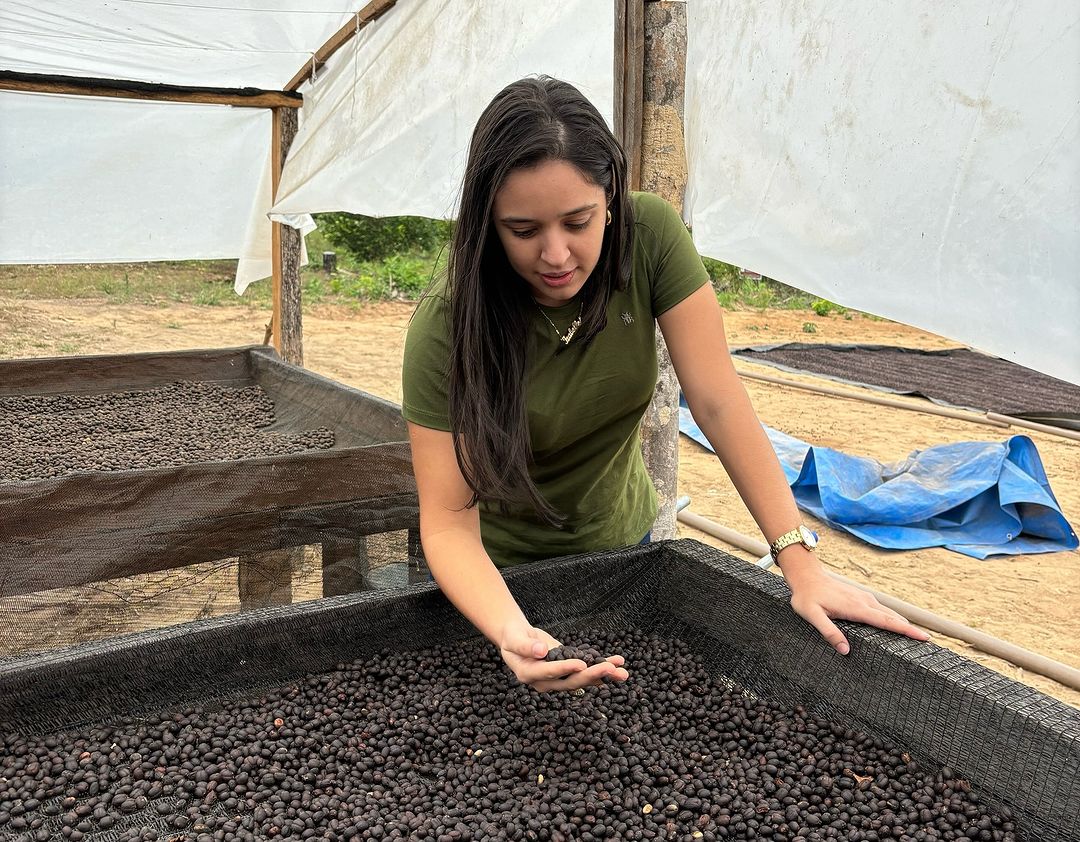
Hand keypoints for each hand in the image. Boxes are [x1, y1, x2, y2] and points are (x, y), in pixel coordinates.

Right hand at [499, 624, 628, 691]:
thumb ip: (526, 646)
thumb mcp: (514, 638)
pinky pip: (586, 672)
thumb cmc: (513, 637)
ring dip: (603, 676)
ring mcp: (558, 679)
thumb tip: (541, 650)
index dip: (566, 668)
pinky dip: (601, 668)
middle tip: (609, 668)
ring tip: (622, 672)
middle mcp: (546, 681)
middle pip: (571, 680)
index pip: (550, 672)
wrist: (517, 638)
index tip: (582, 664)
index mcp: (530, 674)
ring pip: (582, 679)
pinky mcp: (568, 672)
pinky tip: (617, 664)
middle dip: (591, 674)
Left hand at [787, 570, 929, 654]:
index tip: (924, 638)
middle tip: (928, 642)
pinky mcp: (861, 598)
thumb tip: (846, 651)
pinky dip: (893, 618)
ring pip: (889, 613)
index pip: (887, 622)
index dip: (906, 631)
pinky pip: (881, 609)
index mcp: (856, 608)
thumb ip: (828, 632)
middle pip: (893, 617)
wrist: (806, 575)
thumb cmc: (806, 597)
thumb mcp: (812, 616)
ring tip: (917, 636)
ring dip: (903, 623)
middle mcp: (864, 602)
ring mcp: (864, 598)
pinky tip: (895, 624)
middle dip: (910, 629)